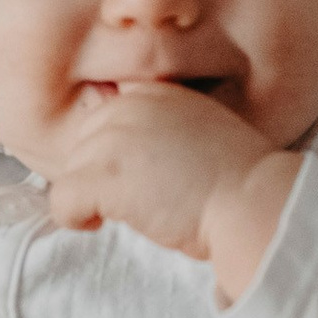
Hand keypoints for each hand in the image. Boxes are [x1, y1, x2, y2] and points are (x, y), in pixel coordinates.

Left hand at [44, 84, 298, 299]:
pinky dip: (75, 218)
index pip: (105, 112)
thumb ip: (164, 129)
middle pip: (81, 141)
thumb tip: (130, 154)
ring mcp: (113, 140)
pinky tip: (103, 224)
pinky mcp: (103, 176)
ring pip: (69, 171)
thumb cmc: (240, 181)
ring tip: (129, 212)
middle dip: (98, 172)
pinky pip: (62, 200)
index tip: (135, 172)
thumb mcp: (202, 131)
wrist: (255, 203)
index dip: (112, 148)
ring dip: (91, 196)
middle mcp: (129, 105)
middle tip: (133, 197)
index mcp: (156, 93)